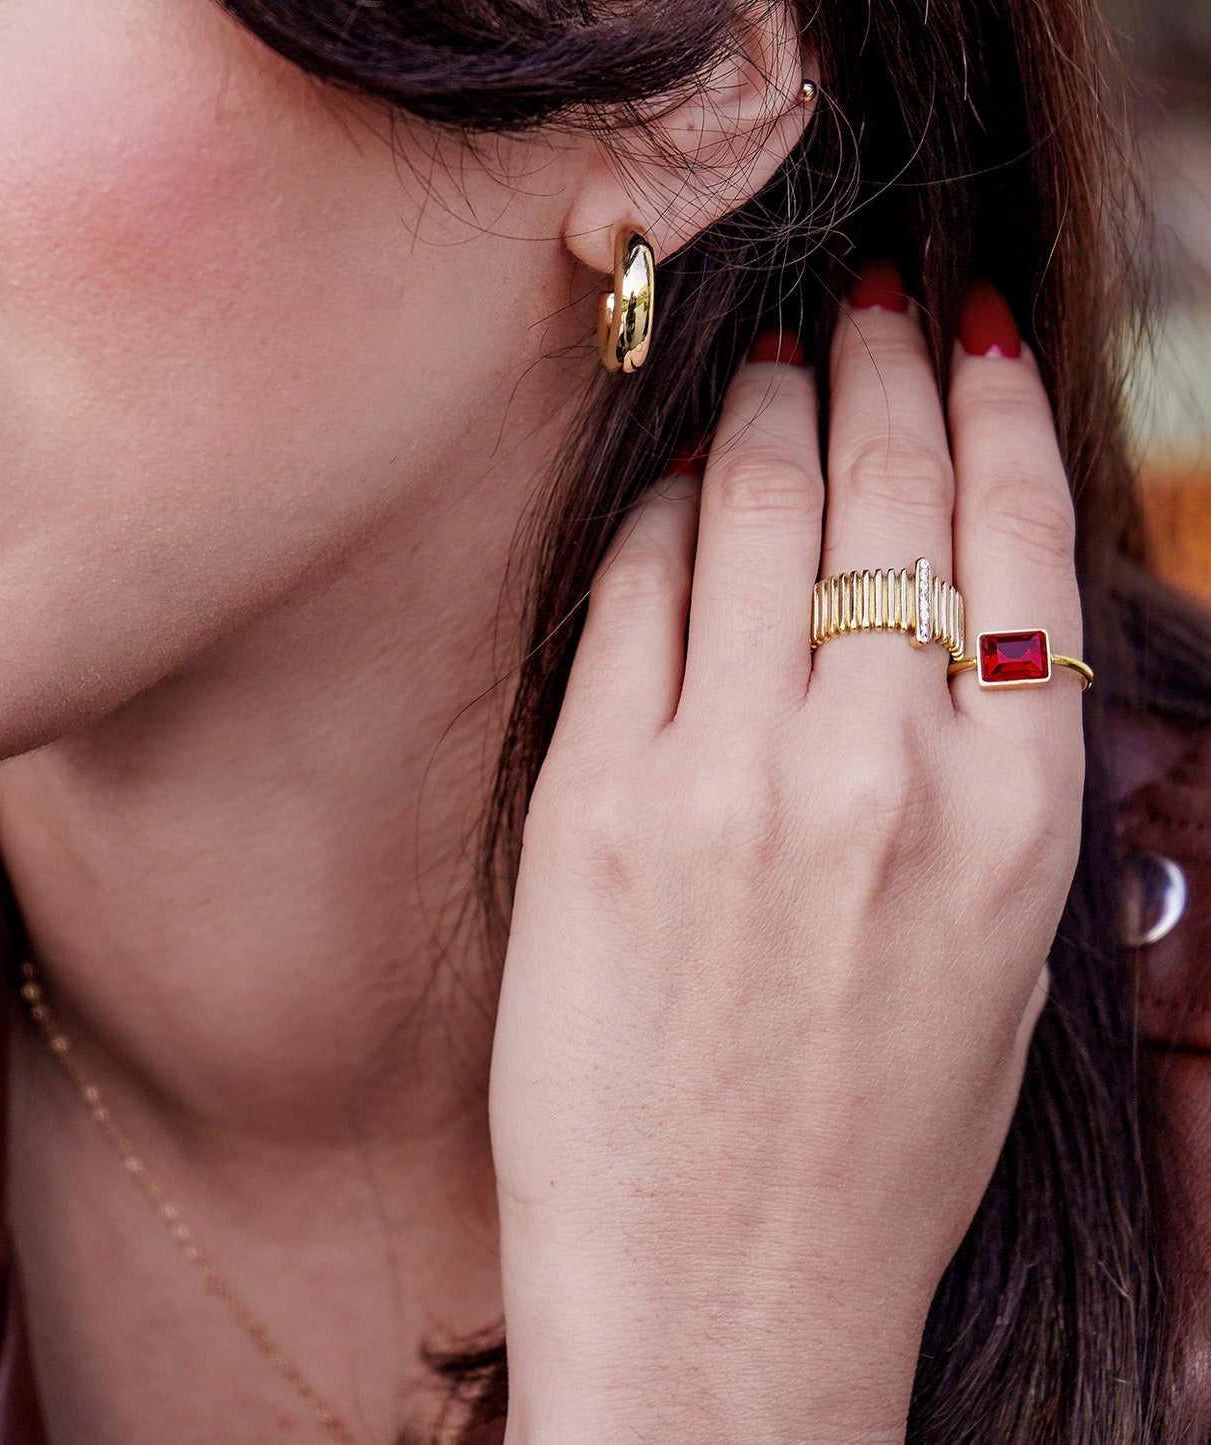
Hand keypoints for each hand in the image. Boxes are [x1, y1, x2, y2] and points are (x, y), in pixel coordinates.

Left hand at [489, 271, 1081, 1444]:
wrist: (721, 1295)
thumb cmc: (872, 1142)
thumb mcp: (995, 951)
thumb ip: (985, 769)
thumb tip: (944, 602)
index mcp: (1020, 811)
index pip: (1023, 533)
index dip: (992, 404)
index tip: (966, 334)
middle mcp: (884, 771)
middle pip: (887, 492)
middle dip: (878, 371)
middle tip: (863, 307)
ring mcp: (728, 779)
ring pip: (758, 513)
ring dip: (770, 414)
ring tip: (776, 363)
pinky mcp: (594, 802)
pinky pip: (634, 596)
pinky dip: (660, 518)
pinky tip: (675, 483)